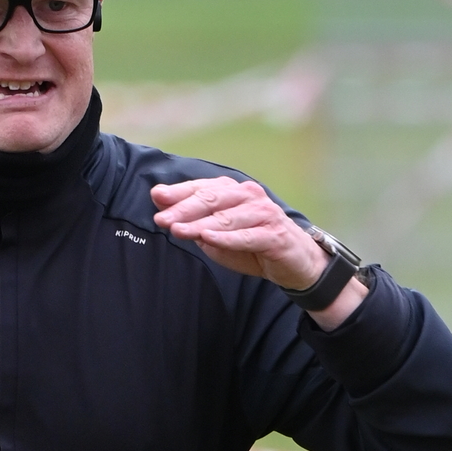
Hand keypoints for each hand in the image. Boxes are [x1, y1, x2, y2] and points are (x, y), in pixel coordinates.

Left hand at [150, 177, 366, 324]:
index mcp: (233, 191)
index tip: (156, 197)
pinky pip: (247, 236)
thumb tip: (160, 202)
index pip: (202, 188)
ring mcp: (263, 213)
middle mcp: (248, 196)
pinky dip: (227, 237)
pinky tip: (208, 238)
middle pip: (211, 199)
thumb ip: (192, 219)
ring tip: (178, 230)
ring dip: (200, 224)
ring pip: (226, 217)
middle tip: (162, 219)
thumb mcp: (216, 232)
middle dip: (184, 209)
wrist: (294, 262)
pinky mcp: (274, 234)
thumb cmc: (252, 244)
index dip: (179, 192)